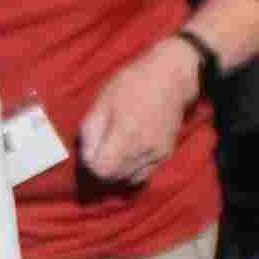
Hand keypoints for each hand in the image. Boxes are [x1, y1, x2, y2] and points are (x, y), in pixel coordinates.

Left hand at [74, 37, 200, 190]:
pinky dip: (130, 171)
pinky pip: (142, 175)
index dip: (90, 164)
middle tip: (100, 149)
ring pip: (127, 180)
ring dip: (116, 172)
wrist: (171, 78)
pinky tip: (127, 154)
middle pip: (113, 179)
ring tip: (114, 151)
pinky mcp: (165, 155)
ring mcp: (158, 155)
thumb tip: (87, 159)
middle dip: (101, 169)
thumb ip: (90, 134)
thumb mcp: (102, 103)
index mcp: (127, 135)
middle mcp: (144, 150)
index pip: (101, 171)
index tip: (91, 149)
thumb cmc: (132, 85)